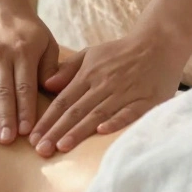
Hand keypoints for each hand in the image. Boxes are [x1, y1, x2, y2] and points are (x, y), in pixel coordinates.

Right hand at [0, 1, 59, 144]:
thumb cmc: (26, 29)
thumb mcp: (46, 41)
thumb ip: (52, 66)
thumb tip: (54, 89)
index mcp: (23, 51)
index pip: (25, 86)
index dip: (26, 110)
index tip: (27, 132)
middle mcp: (0, 53)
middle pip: (3, 90)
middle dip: (5, 117)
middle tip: (7, 140)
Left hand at [29, 34, 182, 156]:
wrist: (158, 42)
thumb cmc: (122, 52)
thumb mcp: (91, 53)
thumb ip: (68, 70)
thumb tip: (47, 85)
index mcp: (88, 75)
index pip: (63, 101)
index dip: (47, 120)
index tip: (32, 138)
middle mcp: (103, 85)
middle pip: (76, 111)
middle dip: (56, 131)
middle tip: (40, 150)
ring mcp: (125, 92)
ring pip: (98, 114)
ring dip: (79, 131)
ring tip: (62, 146)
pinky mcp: (146, 99)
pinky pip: (129, 112)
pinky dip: (116, 121)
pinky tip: (102, 132)